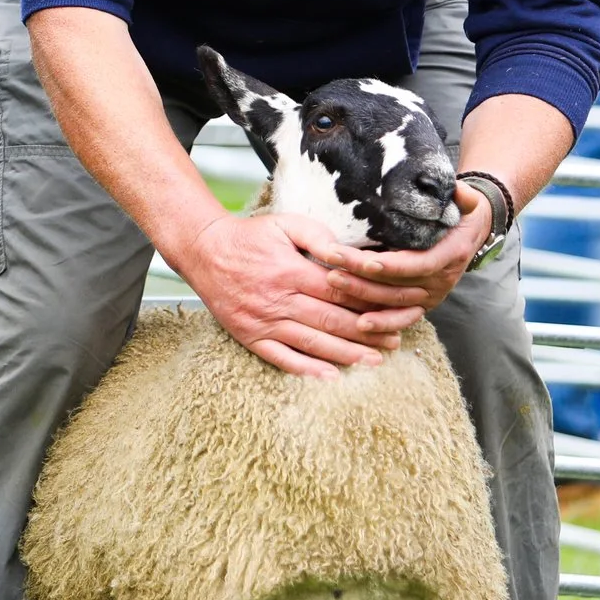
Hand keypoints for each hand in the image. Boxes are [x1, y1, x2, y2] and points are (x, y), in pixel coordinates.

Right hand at [180, 212, 427, 378]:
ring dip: (347, 354)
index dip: (373, 300)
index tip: (396, 307)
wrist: (203, 251)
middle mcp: (279, 300)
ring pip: (313, 343)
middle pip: (333, 321)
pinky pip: (282, 358)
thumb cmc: (249, 236)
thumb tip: (348, 255)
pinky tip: (331, 376)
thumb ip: (318, 236)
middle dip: (369, 333)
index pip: (341, 291)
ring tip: (375, 361)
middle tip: (396, 340)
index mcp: (291, 271)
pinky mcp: (250, 336)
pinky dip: (307, 369)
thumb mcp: (284, 224)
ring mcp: (264, 321)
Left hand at [323, 184, 494, 312]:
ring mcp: (431, 294)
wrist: (472, 233)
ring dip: (362, 296)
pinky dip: (382, 322)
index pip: (419, 264)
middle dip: (363, 278)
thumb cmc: (461, 213)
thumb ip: (464, 196)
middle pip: (399, 285)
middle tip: (331, 266)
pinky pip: (402, 317)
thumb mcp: (468, 201)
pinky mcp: (422, 302)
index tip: (365, 261)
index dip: (392, 266)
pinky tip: (357, 322)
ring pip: (395, 302)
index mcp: (450, 255)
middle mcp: (441, 280)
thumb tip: (458, 190)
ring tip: (332, 283)